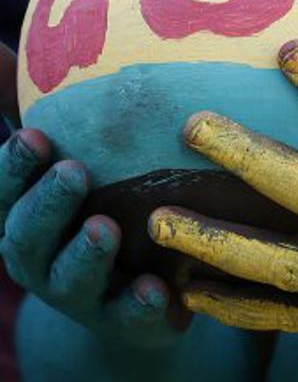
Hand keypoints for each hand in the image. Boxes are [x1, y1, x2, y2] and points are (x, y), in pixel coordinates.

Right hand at [0, 80, 184, 344]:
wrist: (130, 298)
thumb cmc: (94, 200)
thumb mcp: (59, 156)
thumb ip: (30, 103)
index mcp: (24, 213)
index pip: (5, 190)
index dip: (14, 168)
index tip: (32, 135)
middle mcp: (42, 257)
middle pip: (28, 235)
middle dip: (46, 204)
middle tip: (72, 171)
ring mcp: (82, 294)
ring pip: (72, 279)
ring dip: (85, 254)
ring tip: (104, 228)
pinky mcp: (127, 321)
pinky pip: (129, 317)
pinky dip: (138, 305)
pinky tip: (154, 288)